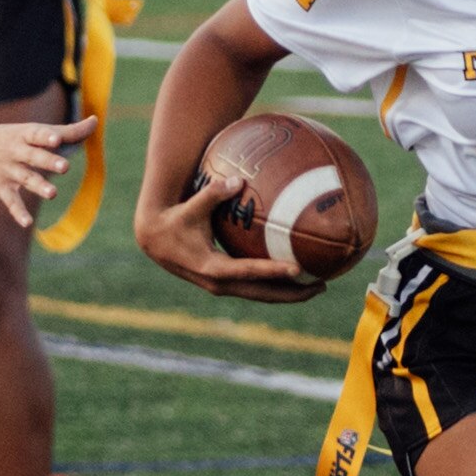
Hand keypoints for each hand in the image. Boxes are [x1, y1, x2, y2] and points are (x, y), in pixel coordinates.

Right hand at [0, 115, 91, 226]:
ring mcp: (7, 170)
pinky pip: (10, 201)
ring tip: (52, 194)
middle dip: (48, 161)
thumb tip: (95, 121)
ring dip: (38, 186)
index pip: (38, 134)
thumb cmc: (4, 138)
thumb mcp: (29, 131)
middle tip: (64, 167)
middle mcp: (16, 151)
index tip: (57, 139)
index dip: (47, 137)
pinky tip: (27, 223)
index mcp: (24, 135)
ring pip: (25, 178)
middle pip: (34, 156)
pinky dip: (18, 212)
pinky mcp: (0, 187)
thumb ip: (65, 131)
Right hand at [136, 179, 318, 301]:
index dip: (272, 271)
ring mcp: (221, 286)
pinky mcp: (223, 283)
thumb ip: (214, 194)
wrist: (154, 240)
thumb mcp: (191, 206)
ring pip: (260, 295)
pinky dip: (275, 286)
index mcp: (210, 266)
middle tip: (321, 285)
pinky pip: (254, 288)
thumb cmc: (174, 220)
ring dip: (288, 294)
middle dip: (292, 293)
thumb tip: (238, 180)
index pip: (247, 271)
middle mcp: (218, 282)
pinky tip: (295, 278)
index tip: (297, 269)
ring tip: (317, 286)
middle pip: (261, 293)